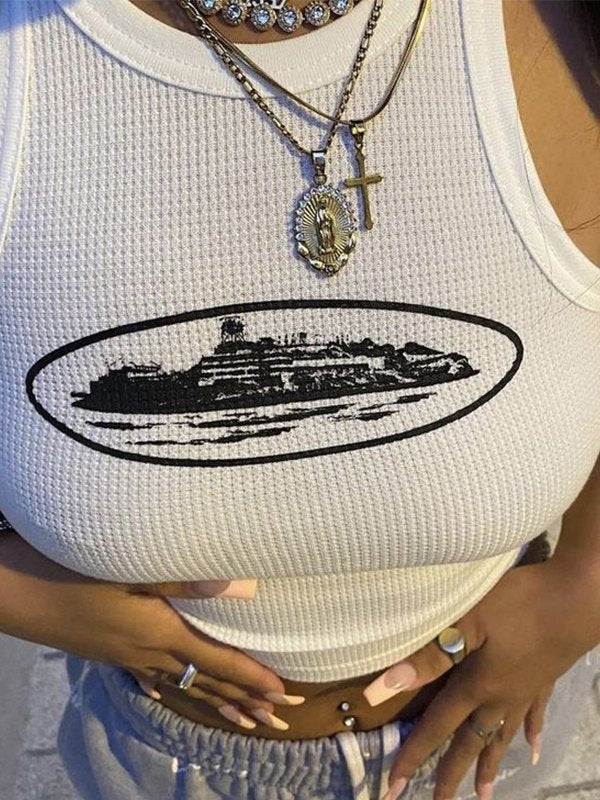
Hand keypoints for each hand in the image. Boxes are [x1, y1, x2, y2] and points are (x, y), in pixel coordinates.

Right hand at [0, 533, 301, 731]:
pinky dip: (172, 688)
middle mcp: (145, 652)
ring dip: (216, 701)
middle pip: (204, 683)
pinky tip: (171, 693)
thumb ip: (187, 579)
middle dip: (245, 700)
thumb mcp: (129, 566)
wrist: (12, 590)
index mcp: (157, 632)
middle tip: (280, 719)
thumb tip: (244, 586)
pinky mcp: (107, 650)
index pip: (216, 662)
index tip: (283, 695)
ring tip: (243, 721)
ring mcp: (124, 655)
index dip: (252, 678)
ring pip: (180, 685)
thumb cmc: (69, 569)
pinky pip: (150, 678)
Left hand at [361, 557, 599, 799]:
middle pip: (470, 743)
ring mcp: (525, 690)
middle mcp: (500, 697)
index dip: (413, 757)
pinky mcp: (545, 678)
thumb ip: (428, 656)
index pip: (436, 728)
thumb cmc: (520, 604)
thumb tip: (381, 688)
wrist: (579, 597)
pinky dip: (531, 733)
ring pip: (502, 736)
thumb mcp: (467, 621)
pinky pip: (534, 715)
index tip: (393, 789)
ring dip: (490, 764)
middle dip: (451, 774)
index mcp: (476, 686)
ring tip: (484, 794)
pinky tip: (534, 748)